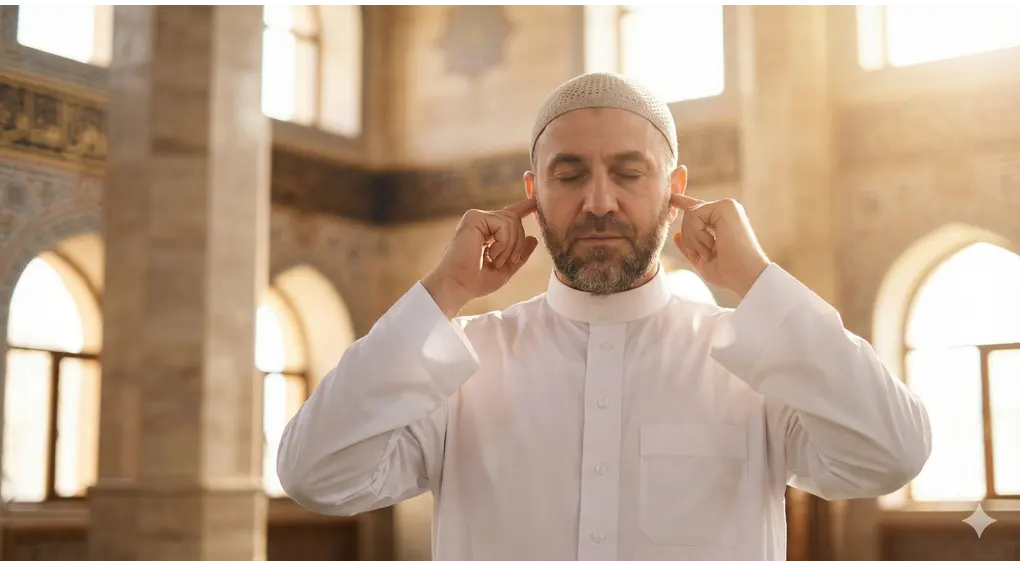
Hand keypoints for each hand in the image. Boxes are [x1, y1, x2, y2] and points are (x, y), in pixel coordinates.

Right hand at [422, 198, 539, 317]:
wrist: (458, 286)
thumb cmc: (476, 281)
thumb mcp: (505, 269)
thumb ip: (520, 254)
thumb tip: (534, 238)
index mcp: (488, 232)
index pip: (510, 216)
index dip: (524, 207)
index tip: (535, 200)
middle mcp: (482, 222)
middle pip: (516, 220)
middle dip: (517, 244)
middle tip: (504, 262)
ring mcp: (477, 218)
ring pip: (513, 221)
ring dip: (509, 246)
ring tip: (494, 260)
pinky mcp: (474, 218)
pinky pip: (504, 224)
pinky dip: (503, 243)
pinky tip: (489, 253)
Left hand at [670, 194, 770, 298]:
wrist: (744, 276)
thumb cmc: (727, 272)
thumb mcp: (702, 260)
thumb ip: (689, 246)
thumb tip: (676, 235)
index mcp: (721, 221)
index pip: (698, 209)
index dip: (682, 201)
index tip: (672, 196)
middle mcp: (725, 211)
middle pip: (689, 214)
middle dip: (689, 239)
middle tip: (705, 255)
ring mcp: (726, 206)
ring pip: (689, 214)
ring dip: (693, 239)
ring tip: (710, 251)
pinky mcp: (725, 206)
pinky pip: (693, 214)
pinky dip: (697, 234)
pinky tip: (712, 244)